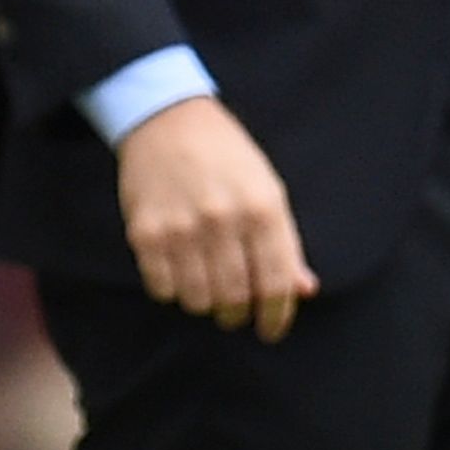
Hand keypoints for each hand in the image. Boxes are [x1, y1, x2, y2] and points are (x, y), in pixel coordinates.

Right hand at [115, 95, 314, 339]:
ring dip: (204, 303)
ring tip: (205, 284)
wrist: (167, 119)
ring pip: (197, 300)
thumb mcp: (268, 190)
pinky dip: (172, 289)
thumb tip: (303, 290)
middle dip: (237, 315)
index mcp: (262, 208)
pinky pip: (162, 289)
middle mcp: (223, 220)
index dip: (276, 316)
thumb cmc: (226, 157)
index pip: (276, 283)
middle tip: (234, 311)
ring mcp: (181, 228)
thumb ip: (285, 244)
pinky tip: (178, 269)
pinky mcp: (145, 233)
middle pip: (235, 298)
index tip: (270, 330)